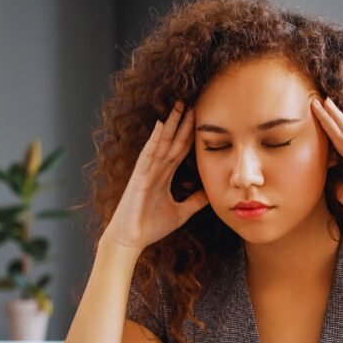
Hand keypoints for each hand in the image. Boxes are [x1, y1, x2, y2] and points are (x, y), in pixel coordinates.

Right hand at [102, 102, 207, 249]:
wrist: (131, 239)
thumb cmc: (150, 227)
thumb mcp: (181, 212)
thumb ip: (194, 202)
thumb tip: (211, 194)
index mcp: (163, 176)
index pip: (180, 150)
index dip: (190, 135)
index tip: (200, 119)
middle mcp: (155, 170)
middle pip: (172, 141)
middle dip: (182, 123)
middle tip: (192, 103)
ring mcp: (146, 171)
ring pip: (161, 142)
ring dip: (170, 125)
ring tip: (179, 106)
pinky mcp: (139, 177)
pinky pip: (148, 154)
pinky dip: (154, 139)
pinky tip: (160, 125)